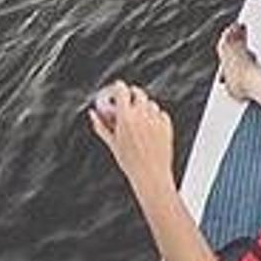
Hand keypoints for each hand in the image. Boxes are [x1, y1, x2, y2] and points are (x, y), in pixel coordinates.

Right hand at [89, 82, 175, 196]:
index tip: (116, 88)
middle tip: (127, 101)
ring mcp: (156, 118)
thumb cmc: (130, 162)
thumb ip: (101, 126)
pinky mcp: (167, 124)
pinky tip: (150, 128)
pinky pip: (160, 113)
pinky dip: (155, 116)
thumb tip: (93, 114)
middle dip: (131, 95)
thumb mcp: (112, 144)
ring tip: (138, 120)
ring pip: (150, 103)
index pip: (122, 91)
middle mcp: (142, 115)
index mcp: (126, 118)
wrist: (151, 173)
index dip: (118, 87)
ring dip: (143, 106)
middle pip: (138, 93)